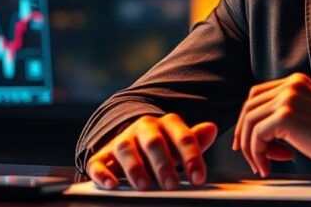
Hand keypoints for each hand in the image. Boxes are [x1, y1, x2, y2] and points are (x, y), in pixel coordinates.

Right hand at [85, 114, 217, 190]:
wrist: (132, 142)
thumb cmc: (163, 148)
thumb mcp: (179, 144)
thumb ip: (195, 139)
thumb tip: (211, 129)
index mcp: (167, 124)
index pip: (182, 137)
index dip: (191, 158)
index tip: (198, 179)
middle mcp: (144, 127)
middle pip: (154, 142)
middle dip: (164, 165)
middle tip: (172, 185)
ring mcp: (122, 140)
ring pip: (126, 149)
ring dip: (135, 168)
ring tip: (144, 186)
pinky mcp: (102, 155)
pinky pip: (99, 162)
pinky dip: (103, 173)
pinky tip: (111, 185)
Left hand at [233, 72, 310, 176]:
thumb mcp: (307, 113)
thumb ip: (285, 112)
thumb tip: (258, 132)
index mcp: (295, 82)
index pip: (257, 95)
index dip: (248, 120)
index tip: (248, 140)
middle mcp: (290, 85)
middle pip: (249, 107)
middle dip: (245, 135)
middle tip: (252, 156)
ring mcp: (288, 98)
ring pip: (250, 123)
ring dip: (252, 149)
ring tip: (264, 164)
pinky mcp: (286, 116)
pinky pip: (257, 136)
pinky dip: (258, 154)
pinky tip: (269, 165)